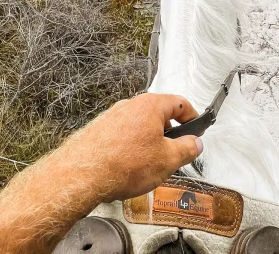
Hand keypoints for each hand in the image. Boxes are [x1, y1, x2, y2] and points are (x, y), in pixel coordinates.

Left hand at [57, 93, 202, 202]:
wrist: (82, 175)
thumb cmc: (123, 164)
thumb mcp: (168, 160)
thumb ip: (187, 149)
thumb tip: (196, 144)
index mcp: (150, 106)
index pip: (180, 103)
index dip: (192, 117)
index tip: (196, 129)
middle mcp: (129, 106)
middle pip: (158, 114)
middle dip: (170, 133)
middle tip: (176, 152)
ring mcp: (112, 118)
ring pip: (140, 126)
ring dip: (150, 142)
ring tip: (151, 164)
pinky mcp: (99, 131)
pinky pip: (123, 136)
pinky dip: (132, 147)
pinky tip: (131, 167)